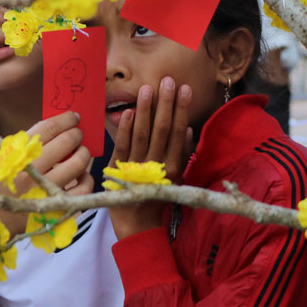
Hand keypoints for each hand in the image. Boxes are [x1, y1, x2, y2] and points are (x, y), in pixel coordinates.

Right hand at [0, 112, 92, 232]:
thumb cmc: (0, 183)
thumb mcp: (5, 157)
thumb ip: (28, 142)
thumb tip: (58, 126)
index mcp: (18, 152)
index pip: (49, 127)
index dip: (66, 119)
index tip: (74, 117)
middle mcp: (32, 169)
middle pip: (67, 142)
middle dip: (77, 134)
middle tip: (78, 134)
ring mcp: (45, 189)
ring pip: (78, 163)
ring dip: (84, 153)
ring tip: (81, 152)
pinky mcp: (56, 206)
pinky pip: (83, 189)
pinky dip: (86, 179)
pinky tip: (81, 175)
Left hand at [107, 77, 192, 240]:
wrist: (137, 225)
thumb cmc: (158, 197)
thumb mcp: (175, 178)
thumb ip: (182, 154)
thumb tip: (187, 129)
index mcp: (173, 168)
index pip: (177, 133)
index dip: (180, 110)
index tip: (183, 89)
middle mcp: (156, 167)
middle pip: (161, 130)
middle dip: (165, 104)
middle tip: (168, 81)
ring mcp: (136, 169)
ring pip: (142, 135)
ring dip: (145, 110)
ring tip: (148, 89)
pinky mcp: (118, 171)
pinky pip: (122, 147)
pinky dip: (126, 129)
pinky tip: (129, 111)